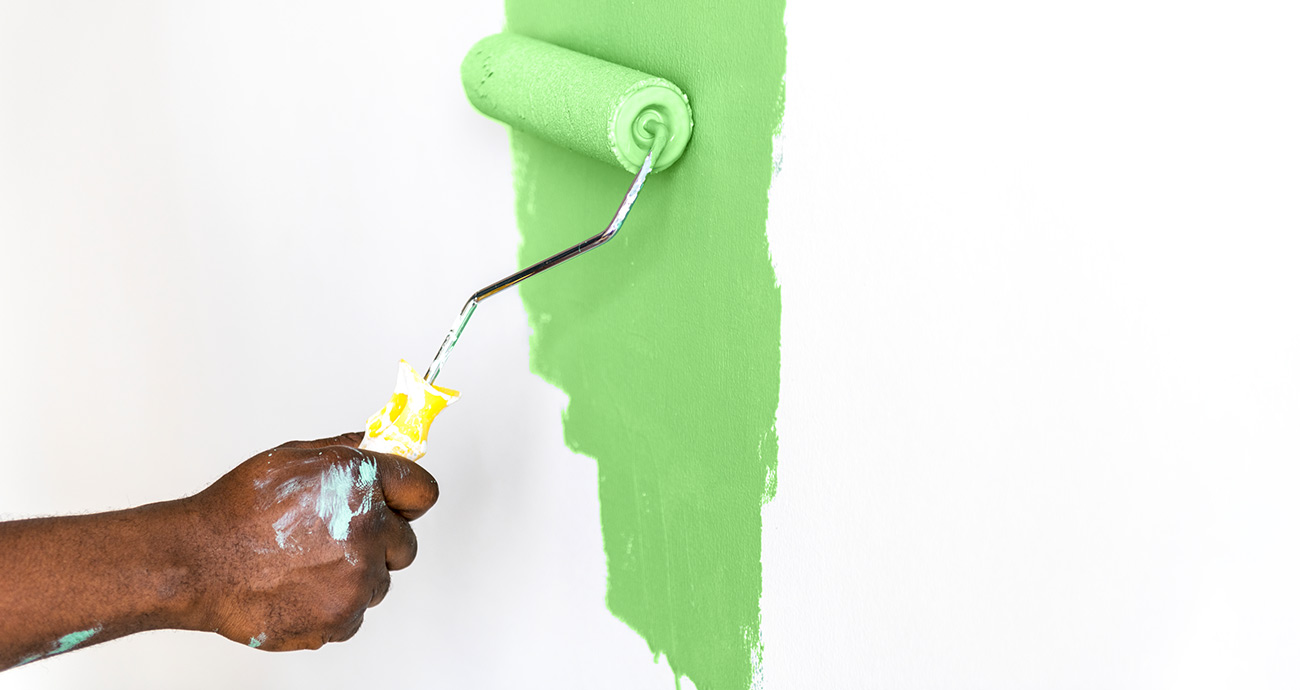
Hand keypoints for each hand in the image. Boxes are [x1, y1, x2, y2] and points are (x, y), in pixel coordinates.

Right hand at [181, 432, 438, 650]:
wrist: (197, 563)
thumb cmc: (237, 509)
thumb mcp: (293, 457)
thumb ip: (346, 450)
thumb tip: (377, 441)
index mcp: (362, 483)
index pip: (423, 490)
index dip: (408, 498)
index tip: (398, 505)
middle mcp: (369, 530)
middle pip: (406, 543)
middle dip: (380, 543)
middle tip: (334, 541)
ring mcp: (358, 578)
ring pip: (379, 581)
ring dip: (354, 577)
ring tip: (305, 566)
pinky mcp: (343, 617)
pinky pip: (355, 613)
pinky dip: (332, 607)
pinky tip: (297, 589)